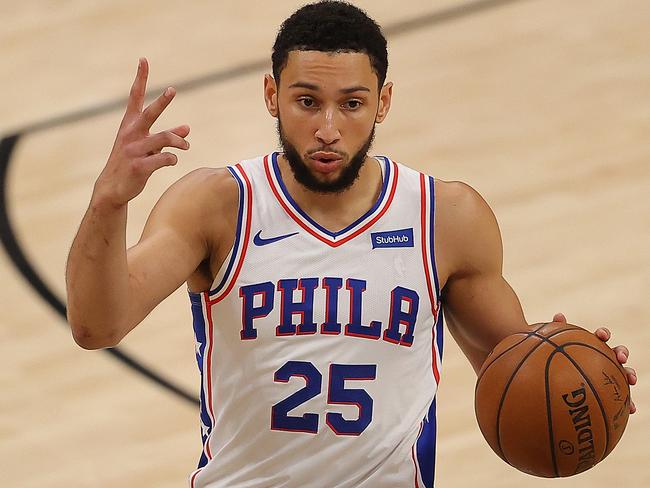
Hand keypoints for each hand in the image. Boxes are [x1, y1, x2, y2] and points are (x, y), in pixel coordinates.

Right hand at [94, 57, 190, 206]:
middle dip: (162, 102)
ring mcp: (134, 150)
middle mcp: (131, 134)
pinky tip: (172, 161)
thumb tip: (187, 128)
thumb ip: (168, 136)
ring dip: (179, 141)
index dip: (140, 78)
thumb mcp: (147, 146)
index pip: (135, 97)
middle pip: (150, 113)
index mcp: (130, 124)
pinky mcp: (139, 167)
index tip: (143, 60)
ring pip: (164, 138)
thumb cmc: (132, 162)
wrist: (113, 188)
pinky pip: (163, 159)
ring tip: (186, 146)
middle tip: (173, 90)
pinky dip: (172, 159)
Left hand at [553, 312, 636, 413]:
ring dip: (630, 374)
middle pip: (617, 352)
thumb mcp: (552, 345)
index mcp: (591, 345)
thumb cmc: (556, 357)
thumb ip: (556, 331)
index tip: (601, 336)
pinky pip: (621, 396)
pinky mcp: (610, 390)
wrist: (557, 374)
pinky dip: (628, 401)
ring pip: (623, 372)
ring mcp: (609, 373)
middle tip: (620, 357)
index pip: (600, 336)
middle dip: (621, 352)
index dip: (603, 334)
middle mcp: (603, 357)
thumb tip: (559, 315)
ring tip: (631, 380)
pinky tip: (632, 409)